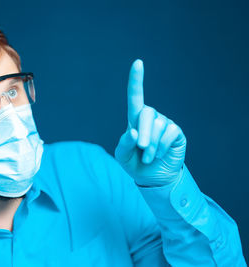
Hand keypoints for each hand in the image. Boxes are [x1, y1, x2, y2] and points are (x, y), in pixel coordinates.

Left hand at [115, 60, 186, 186]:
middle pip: (146, 114)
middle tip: (142, 149)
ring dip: (152, 145)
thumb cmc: (134, 163)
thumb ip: (124, 144)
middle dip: (144, 133)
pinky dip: (163, 146)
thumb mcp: (123, 155)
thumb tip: (134, 132)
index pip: (135, 97)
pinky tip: (161, 154)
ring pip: (158, 126)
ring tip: (149, 157)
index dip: (136, 80)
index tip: (138, 62)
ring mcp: (165, 123)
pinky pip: (170, 133)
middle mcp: (151, 117)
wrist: (153, 178)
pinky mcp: (176, 132)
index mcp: (134, 120)